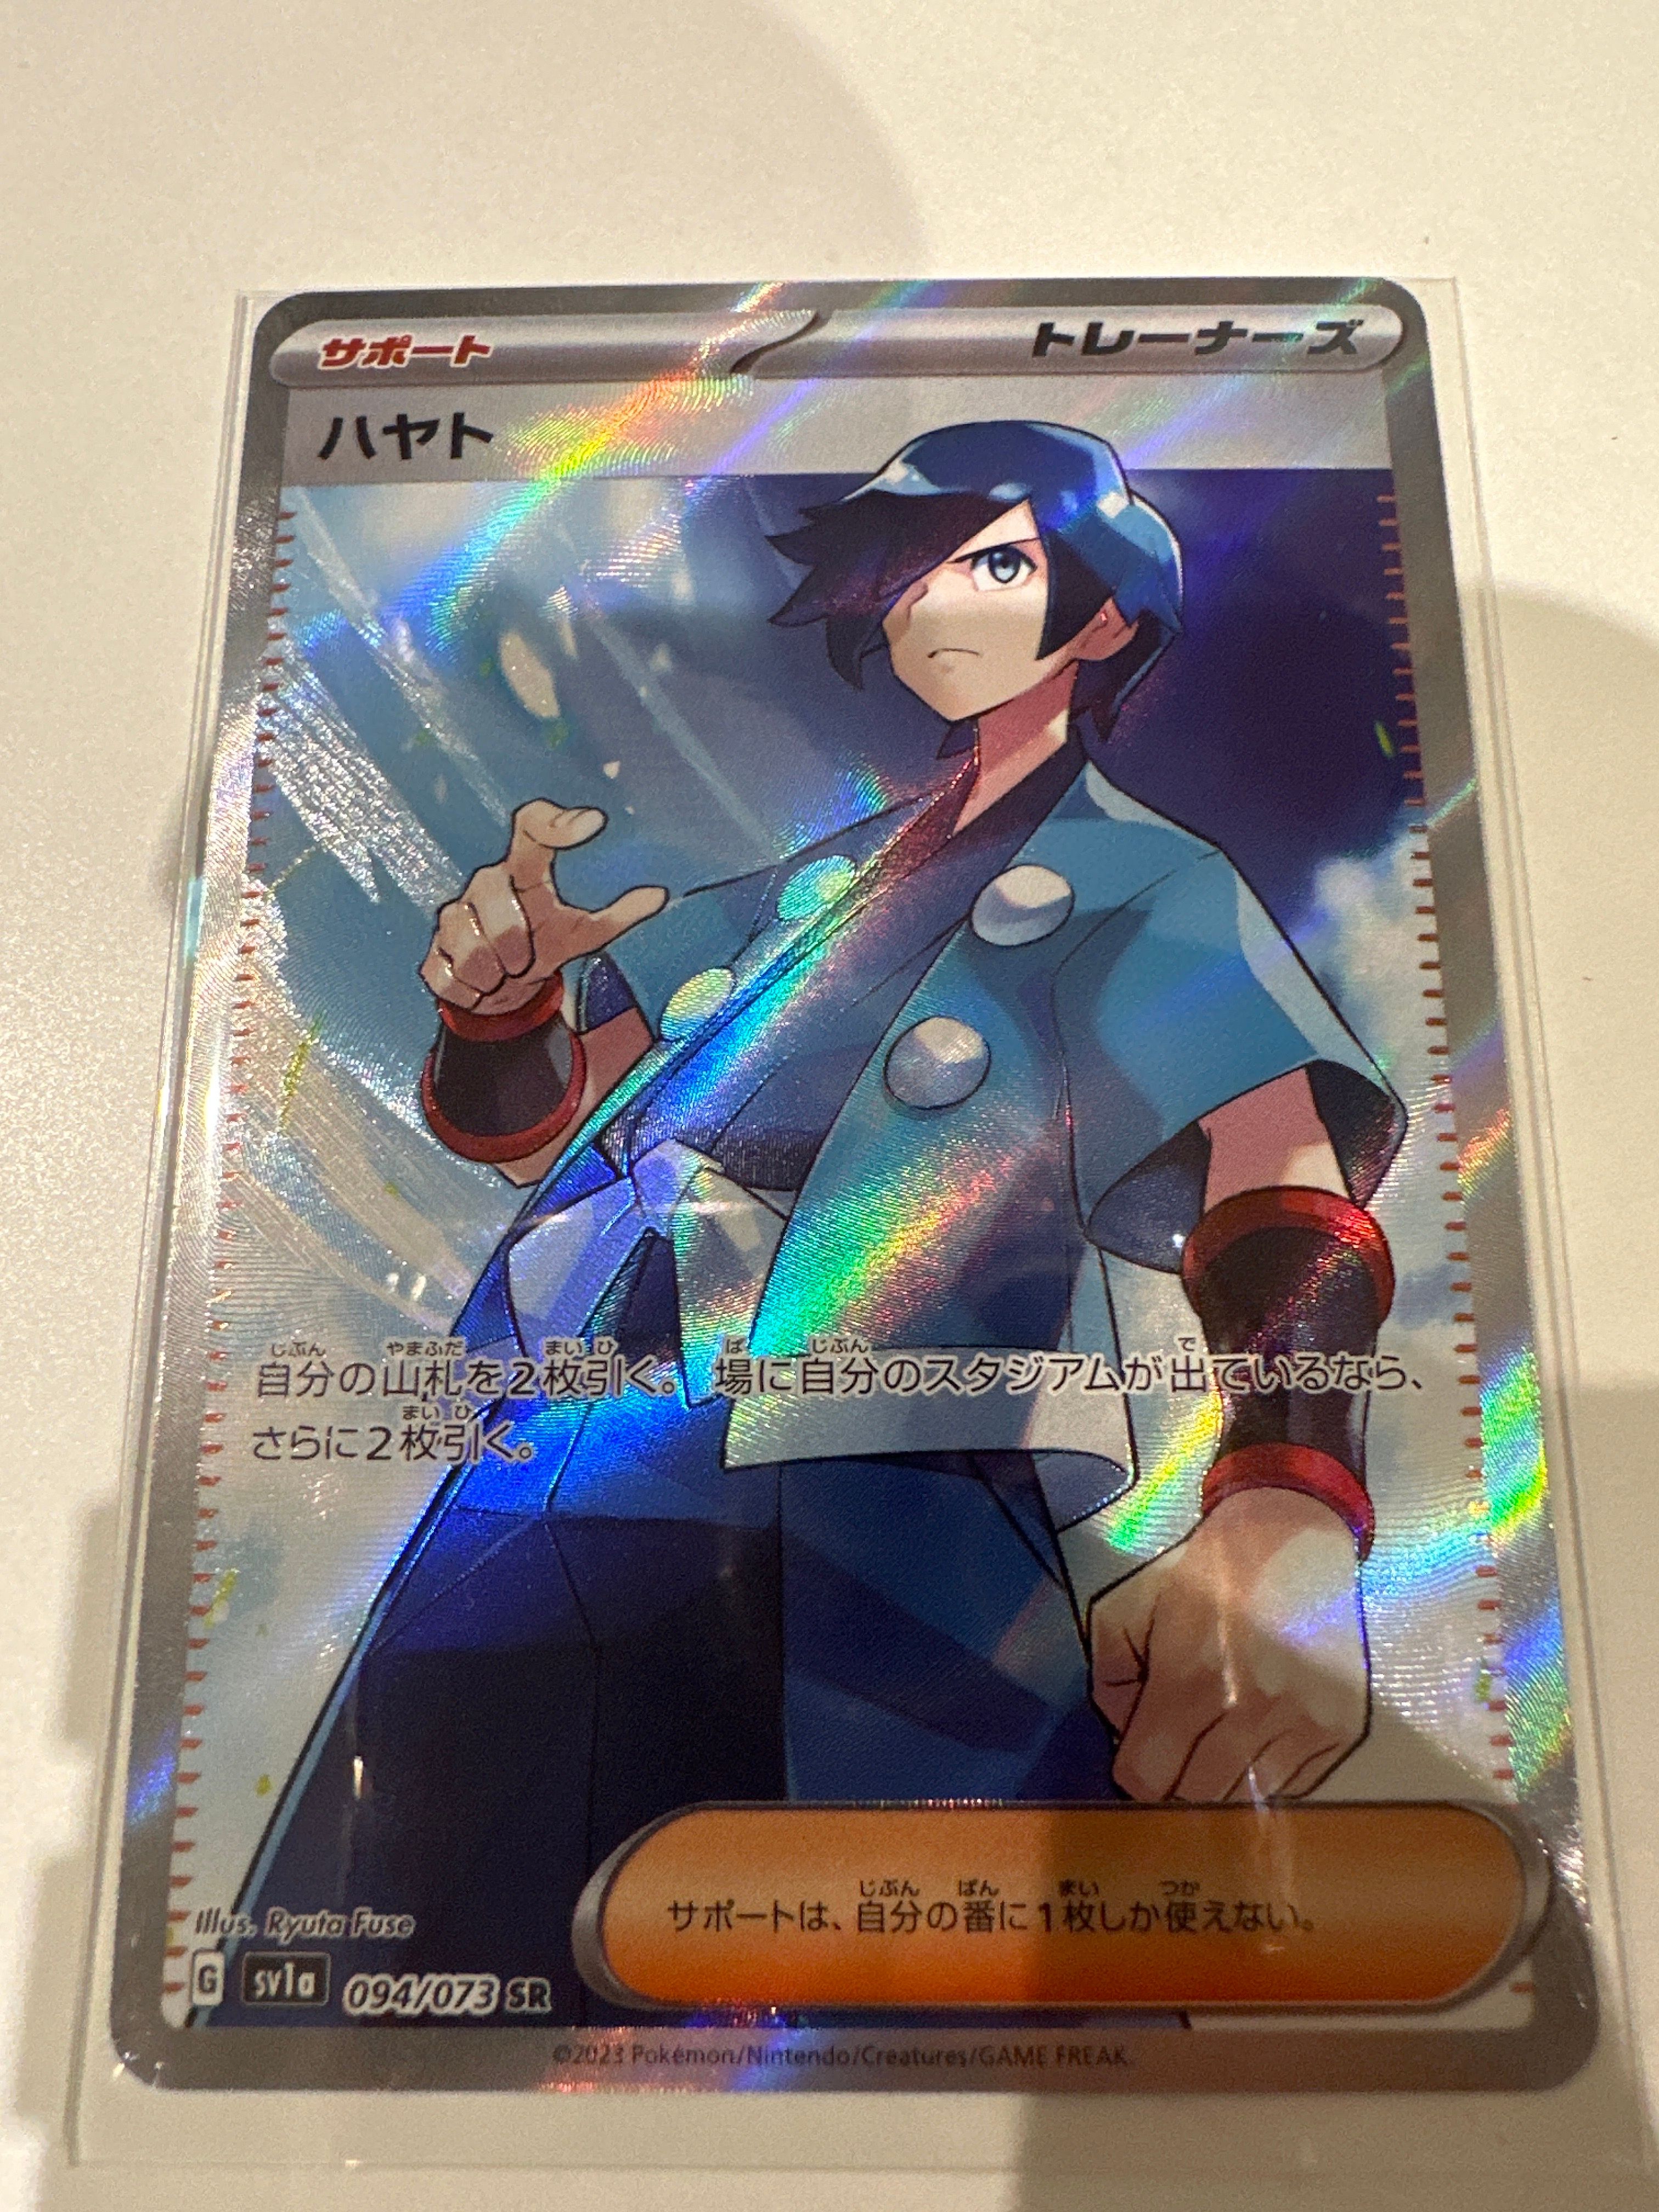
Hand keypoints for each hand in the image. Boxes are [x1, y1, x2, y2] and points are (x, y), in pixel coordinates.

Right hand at [419, 800, 667, 1018]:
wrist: (502, 989)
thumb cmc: (546, 945)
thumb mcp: (587, 933)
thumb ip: (620, 914)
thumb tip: (659, 894)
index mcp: (523, 870)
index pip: (532, 827)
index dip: (558, 822)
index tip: (594, 823)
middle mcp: (486, 882)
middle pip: (493, 897)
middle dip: (513, 940)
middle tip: (525, 962)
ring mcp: (455, 916)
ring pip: (468, 946)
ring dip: (493, 974)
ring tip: (504, 975)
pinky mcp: (434, 953)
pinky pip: (448, 975)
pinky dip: (470, 992)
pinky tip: (480, 988)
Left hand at [1087, 1488, 1368, 1802]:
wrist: (1294, 1533)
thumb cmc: (1208, 1572)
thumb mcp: (1132, 1605)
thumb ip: (1110, 1677)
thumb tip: (1122, 1735)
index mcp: (1190, 1676)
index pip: (1147, 1778)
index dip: (1134, 1773)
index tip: (1139, 1756)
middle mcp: (1251, 1707)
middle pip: (1196, 1799)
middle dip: (1175, 1784)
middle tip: (1175, 1755)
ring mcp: (1301, 1722)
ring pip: (1246, 1802)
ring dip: (1224, 1784)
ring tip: (1217, 1743)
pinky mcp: (1339, 1728)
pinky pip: (1293, 1787)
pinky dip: (1269, 1778)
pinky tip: (1259, 1737)